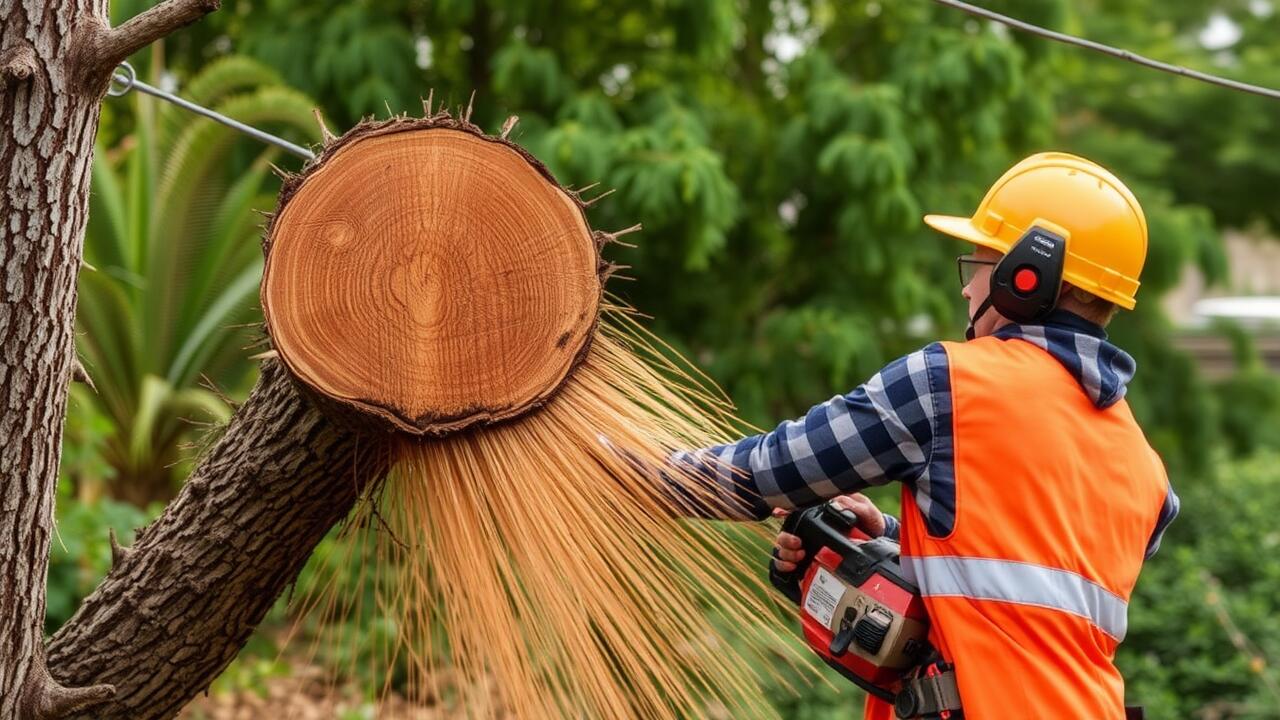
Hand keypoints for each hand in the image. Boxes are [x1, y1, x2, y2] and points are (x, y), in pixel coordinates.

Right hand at [770, 494, 885, 572]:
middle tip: (799, 544)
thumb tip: (837, 504)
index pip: (793, 513)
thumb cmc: (869, 524)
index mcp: (818, 516)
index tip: (780, 516)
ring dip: (784, 553)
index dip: (781, 513)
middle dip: (785, 540)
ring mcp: (806, 548)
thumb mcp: (866, 511)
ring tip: (799, 557)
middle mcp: (808, 532)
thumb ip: (856, 506)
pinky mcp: (806, 564)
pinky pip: (785, 565)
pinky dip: (783, 566)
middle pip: (784, 533)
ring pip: (782, 548)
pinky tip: (792, 568)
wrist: (876, 545)